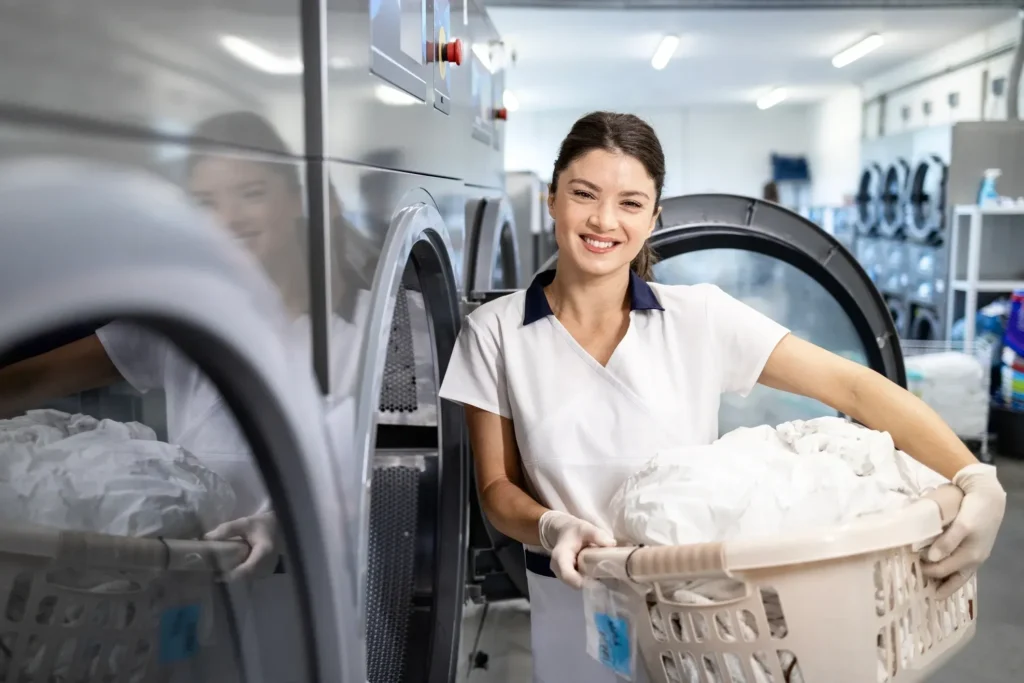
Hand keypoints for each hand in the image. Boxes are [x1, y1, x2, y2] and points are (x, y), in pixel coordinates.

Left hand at [204, 512, 279, 581]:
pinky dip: (240, 574)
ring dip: (235, 576)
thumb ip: (227, 529)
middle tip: (214, 573)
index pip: (246, 570)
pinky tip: (231, 569)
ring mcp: (268, 569)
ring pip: (248, 578)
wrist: (280, 525)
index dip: (231, 574)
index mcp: (264, 552)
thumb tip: (206, 538)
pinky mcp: (266, 570)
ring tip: (220, 571)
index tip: (217, 575)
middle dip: (230, 576)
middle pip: (245, 576)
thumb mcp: (245, 522)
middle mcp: (268, 564)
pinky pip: (251, 576)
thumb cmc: (262, 523)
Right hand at [538, 510, 615, 588]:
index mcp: (560, 556)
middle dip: (589, 582)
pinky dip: (589, 580)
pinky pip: (579, 583)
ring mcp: (563, 575)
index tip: (596, 581)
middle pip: (573, 583)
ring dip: (590, 582)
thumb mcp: (585, 528)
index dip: (580, 581)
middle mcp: (558, 569)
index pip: (567, 574)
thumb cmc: (574, 531)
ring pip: (577, 584)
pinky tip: (598, 573)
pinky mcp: (569, 578)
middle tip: (605, 575)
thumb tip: (612, 544)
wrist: (564, 533)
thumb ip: (596, 535)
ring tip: (602, 573)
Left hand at [922, 463, 1005, 598]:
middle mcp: (973, 561)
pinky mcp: (971, 549)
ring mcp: (974, 556)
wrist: (990, 498)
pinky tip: (936, 568)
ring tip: (924, 583)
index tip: (909, 565)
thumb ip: (948, 541)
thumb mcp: (963, 525)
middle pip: (952, 581)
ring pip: (955, 576)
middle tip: (914, 584)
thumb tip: (932, 558)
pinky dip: (947, 571)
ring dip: (940, 580)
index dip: (925, 570)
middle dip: (934, 585)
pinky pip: (957, 566)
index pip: (942, 570)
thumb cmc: (976, 511)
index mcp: (970, 557)